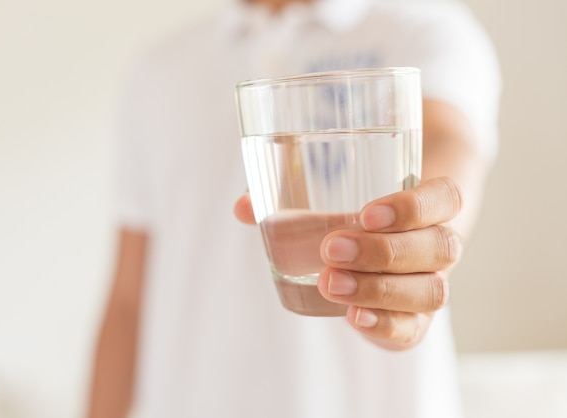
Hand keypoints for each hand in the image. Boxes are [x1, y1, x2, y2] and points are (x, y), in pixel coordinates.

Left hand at [234, 177, 462, 350]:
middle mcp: (438, 247)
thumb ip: (293, 198)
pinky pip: (413, 329)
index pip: (446, 198)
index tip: (366, 213)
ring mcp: (430, 284)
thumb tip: (244, 207)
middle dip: (383, 251)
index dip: (414, 207)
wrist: (390, 245)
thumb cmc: (365, 211)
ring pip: (431, 291)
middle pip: (439, 249)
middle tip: (332, 248)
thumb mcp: (339, 196)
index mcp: (431, 207)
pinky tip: (354, 318)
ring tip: (330, 283)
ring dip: (380, 288)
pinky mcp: (413, 318)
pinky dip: (385, 325)